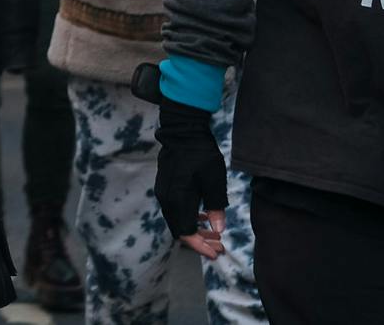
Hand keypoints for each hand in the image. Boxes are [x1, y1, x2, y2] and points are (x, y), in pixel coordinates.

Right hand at [139, 71, 229, 259]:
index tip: (216, 253)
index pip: (186, 233)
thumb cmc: (201, 153)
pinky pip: (176, 210)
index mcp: (178, 199)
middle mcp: (167, 199)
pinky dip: (189, 218)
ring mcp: (164, 192)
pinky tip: (203, 217)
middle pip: (180, 229)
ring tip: (215, 233)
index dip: (201, 246)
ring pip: (178, 220)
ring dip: (195, 230)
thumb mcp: (214, 180)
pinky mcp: (165, 186)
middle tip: (219, 246)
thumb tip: (218, 229)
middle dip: (199, 241)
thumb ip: (215, 206)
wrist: (182, 130)